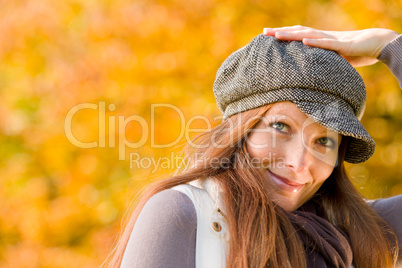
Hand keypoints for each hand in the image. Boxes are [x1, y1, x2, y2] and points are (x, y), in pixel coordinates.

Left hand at [263, 26, 398, 66]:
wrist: (376, 44)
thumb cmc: (355, 53)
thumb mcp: (332, 60)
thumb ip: (320, 64)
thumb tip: (307, 76)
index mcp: (319, 40)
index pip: (297, 36)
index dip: (283, 35)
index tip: (267, 36)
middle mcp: (322, 37)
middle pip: (298, 32)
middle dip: (281, 32)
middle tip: (264, 32)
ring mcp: (332, 40)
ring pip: (308, 35)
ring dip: (292, 34)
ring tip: (277, 35)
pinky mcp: (342, 45)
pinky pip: (327, 43)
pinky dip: (315, 41)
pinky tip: (304, 40)